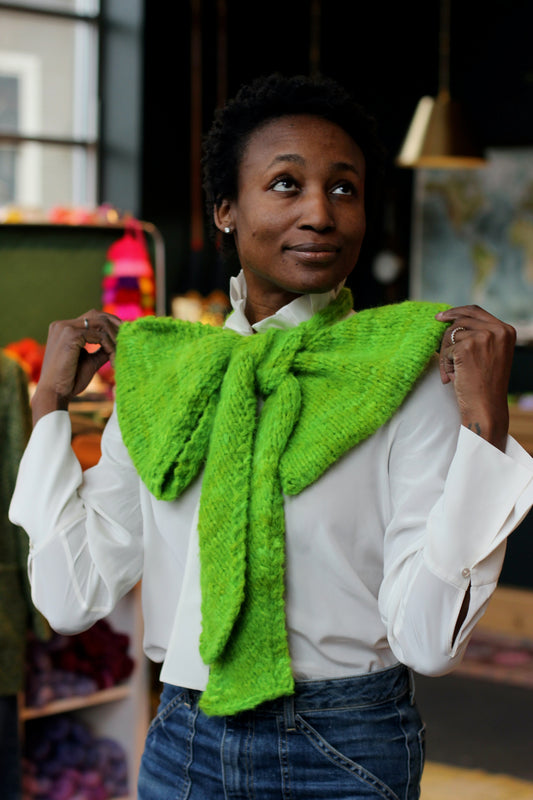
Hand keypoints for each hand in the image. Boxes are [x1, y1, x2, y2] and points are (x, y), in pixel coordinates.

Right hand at [32, 310, 121, 424]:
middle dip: (116, 325)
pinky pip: (98, 335)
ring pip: (100, 323)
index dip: (110, 324)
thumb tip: (117, 344)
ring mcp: (65, 328)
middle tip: (130, 337)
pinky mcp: (70, 335)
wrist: (55, 393)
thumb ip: (101, 350)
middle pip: (97, 315)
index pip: (92, 317)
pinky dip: (110, 345)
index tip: (126, 335)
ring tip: (122, 351)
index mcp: (63, 328)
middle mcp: (62, 324)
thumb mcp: (90, 361)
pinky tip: (113, 358)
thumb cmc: (70, 380)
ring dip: (114, 337)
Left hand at [435, 305, 515, 450]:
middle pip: (459, 321)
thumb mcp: (490, 354)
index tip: (440, 317)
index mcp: (506, 330)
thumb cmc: (485, 386)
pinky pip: (445, 350)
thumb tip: (450, 322)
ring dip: (445, 354)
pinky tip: (453, 377)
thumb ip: (480, 336)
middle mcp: (497, 330)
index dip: (455, 312)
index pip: (475, 311)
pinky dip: (444, 364)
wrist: (486, 407)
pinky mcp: (467, 347)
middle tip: (442, 355)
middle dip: (446, 338)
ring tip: (453, 373)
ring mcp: (483, 337)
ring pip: (450, 335)